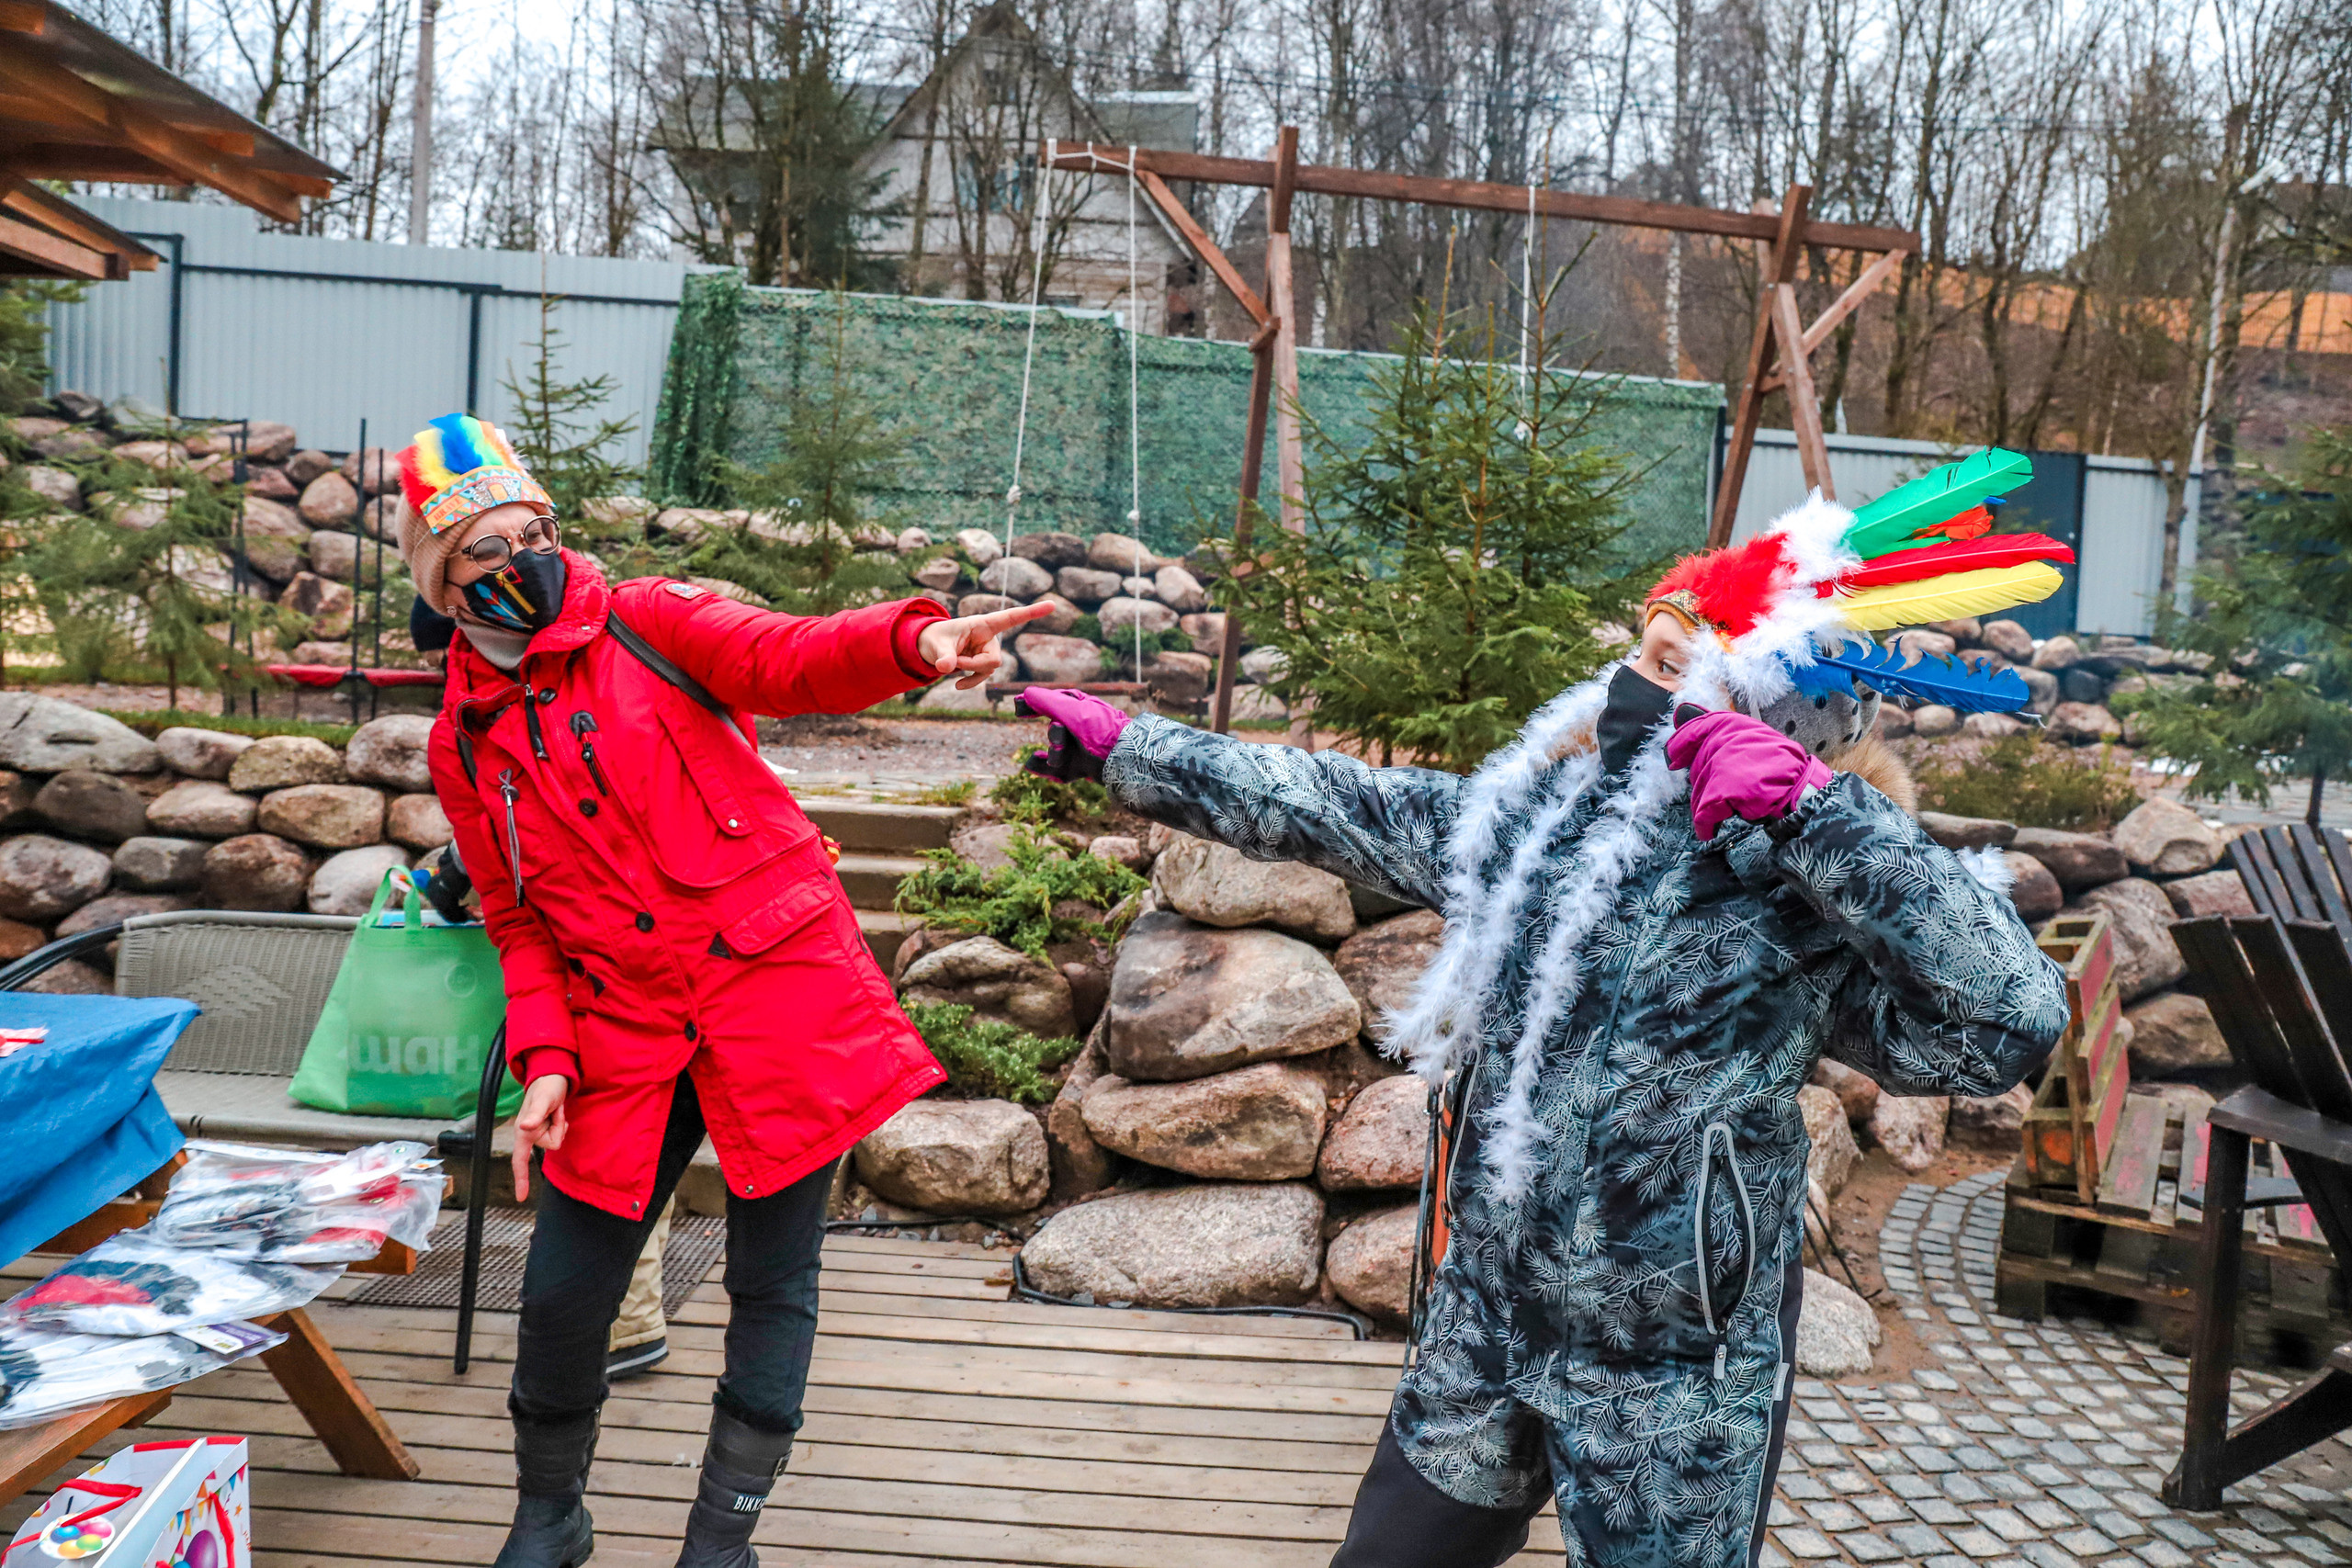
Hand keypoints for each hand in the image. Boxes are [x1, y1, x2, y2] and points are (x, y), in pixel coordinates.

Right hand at [510, 1073, 569, 1201]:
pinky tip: (558, 1112)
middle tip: (555, 1110)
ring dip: (560, 1124)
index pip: (519, 1160)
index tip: (520, 1198)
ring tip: (556, 1109)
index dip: (520, 1179)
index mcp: (523, 1131)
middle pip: (550, 1146)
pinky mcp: (547, 1127)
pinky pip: (560, 1134)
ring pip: (557, 1140)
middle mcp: (529, 1133)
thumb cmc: (546, 1086)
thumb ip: (534, 1115)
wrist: (553, 1076)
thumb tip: (525, 1128)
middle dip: (557, 1129)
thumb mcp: (542, 1100)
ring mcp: (539, 1131)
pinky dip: (562, 1124)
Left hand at [918, 602, 1053, 688]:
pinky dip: (970, 681)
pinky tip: (957, 684)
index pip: (1011, 618)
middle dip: (973, 665)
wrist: (932, 647)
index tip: (1052, 605)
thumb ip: (942, 656)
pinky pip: (983, 676)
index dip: (1032, 612)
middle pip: (994, 659)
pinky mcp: (983, 664)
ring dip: (969, 672)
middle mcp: (989, 637)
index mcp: (983, 623)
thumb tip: (945, 668)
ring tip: (949, 666)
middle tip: (952, 663)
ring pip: (989, 669)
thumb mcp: (935, 645)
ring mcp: (988, 652)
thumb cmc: (936, 638)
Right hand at [1016, 688, 1130, 779]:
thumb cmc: (1102, 730)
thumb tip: (1026, 693)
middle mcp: (1080, 729)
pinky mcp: (1082, 768)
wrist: (1126, 759)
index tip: (1017, 708)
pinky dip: (1044, 768)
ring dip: (1054, 754)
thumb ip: (1048, 702)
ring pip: (1054, 752)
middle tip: (1059, 733)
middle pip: (1053, 731)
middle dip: (1054, 736)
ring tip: (1059, 758)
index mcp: (1081, 710)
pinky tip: (1030, 763)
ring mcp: (1081, 749)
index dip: (1033, 704)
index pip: (1053, 704)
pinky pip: (1057, 770)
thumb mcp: (1073, 712)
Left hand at [1665, 705, 1831, 840]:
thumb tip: (1681, 711)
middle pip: (1697, 768)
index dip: (1681, 744)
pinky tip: (1708, 830)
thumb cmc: (1780, 764)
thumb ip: (1719, 729)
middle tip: (1724, 793)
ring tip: (1722, 811)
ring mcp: (1721, 766)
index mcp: (1730, 724)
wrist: (1801, 787)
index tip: (1673, 758)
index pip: (1694, 729)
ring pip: (1698, 791)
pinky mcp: (1722, 791)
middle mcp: (1722, 741)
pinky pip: (1703, 813)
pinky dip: (1704, 824)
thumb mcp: (1753, 735)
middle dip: (1704, 784)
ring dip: (1705, 804)